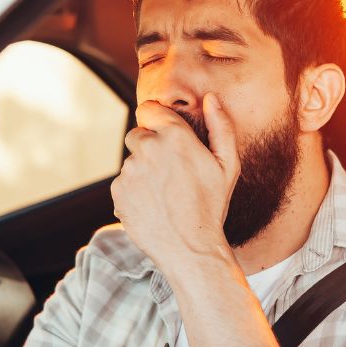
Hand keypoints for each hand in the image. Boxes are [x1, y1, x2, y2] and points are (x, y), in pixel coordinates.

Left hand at [110, 92, 239, 273]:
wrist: (191, 248)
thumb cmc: (212, 206)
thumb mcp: (228, 165)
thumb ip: (221, 126)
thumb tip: (211, 98)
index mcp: (175, 136)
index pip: (149, 110)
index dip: (156, 121)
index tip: (164, 136)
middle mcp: (148, 148)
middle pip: (137, 135)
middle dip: (150, 148)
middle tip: (170, 173)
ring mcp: (130, 170)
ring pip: (131, 162)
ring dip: (142, 172)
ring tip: (164, 195)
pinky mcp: (118, 191)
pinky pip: (123, 184)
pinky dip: (133, 192)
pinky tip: (153, 206)